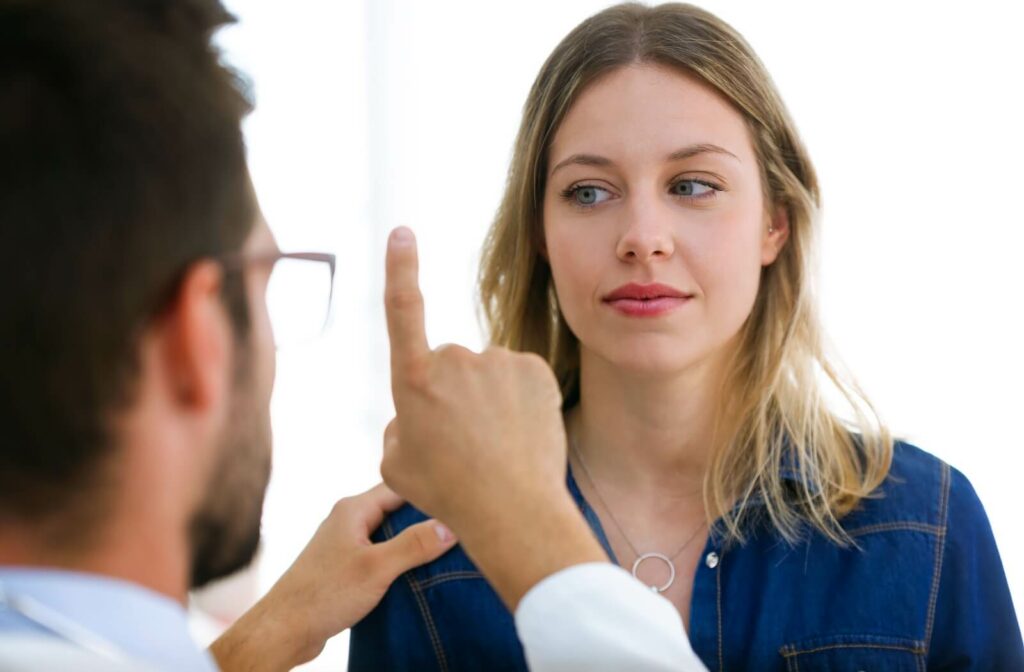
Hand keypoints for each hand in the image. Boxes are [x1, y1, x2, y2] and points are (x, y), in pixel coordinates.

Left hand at [209, 483, 455, 670]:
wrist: (284, 629)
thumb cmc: (325, 594)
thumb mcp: (377, 568)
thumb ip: (414, 545)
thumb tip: (451, 526)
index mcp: (353, 509)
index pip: (400, 486)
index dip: (429, 490)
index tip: (459, 496)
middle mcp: (349, 520)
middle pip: (397, 508)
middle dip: (426, 517)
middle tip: (461, 523)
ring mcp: (346, 543)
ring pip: (390, 533)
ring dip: (414, 541)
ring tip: (448, 548)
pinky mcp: (345, 566)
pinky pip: (381, 552)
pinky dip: (400, 559)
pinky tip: (420, 571)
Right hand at [380, 226, 604, 609]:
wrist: (513, 511)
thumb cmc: (449, 494)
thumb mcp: (396, 465)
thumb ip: (398, 427)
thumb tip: (412, 412)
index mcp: (413, 379)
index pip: (402, 310)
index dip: (401, 268)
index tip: (403, 232)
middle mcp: (454, 359)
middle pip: (449, 364)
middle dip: (453, 393)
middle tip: (464, 442)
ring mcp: (497, 360)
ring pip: (487, 372)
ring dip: (489, 398)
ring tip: (496, 445)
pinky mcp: (533, 368)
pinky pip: (518, 375)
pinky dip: (519, 398)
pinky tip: (520, 432)